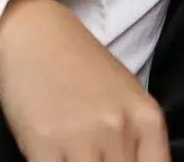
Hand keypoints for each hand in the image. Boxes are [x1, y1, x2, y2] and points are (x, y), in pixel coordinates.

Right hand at [0, 0, 170, 161]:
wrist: (36, 32)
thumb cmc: (79, 64)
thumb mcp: (124, 96)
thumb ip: (137, 140)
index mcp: (147, 119)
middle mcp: (121, 128)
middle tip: (93, 156)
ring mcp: (84, 137)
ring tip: (71, 155)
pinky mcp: (45, 144)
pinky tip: (51, 156)